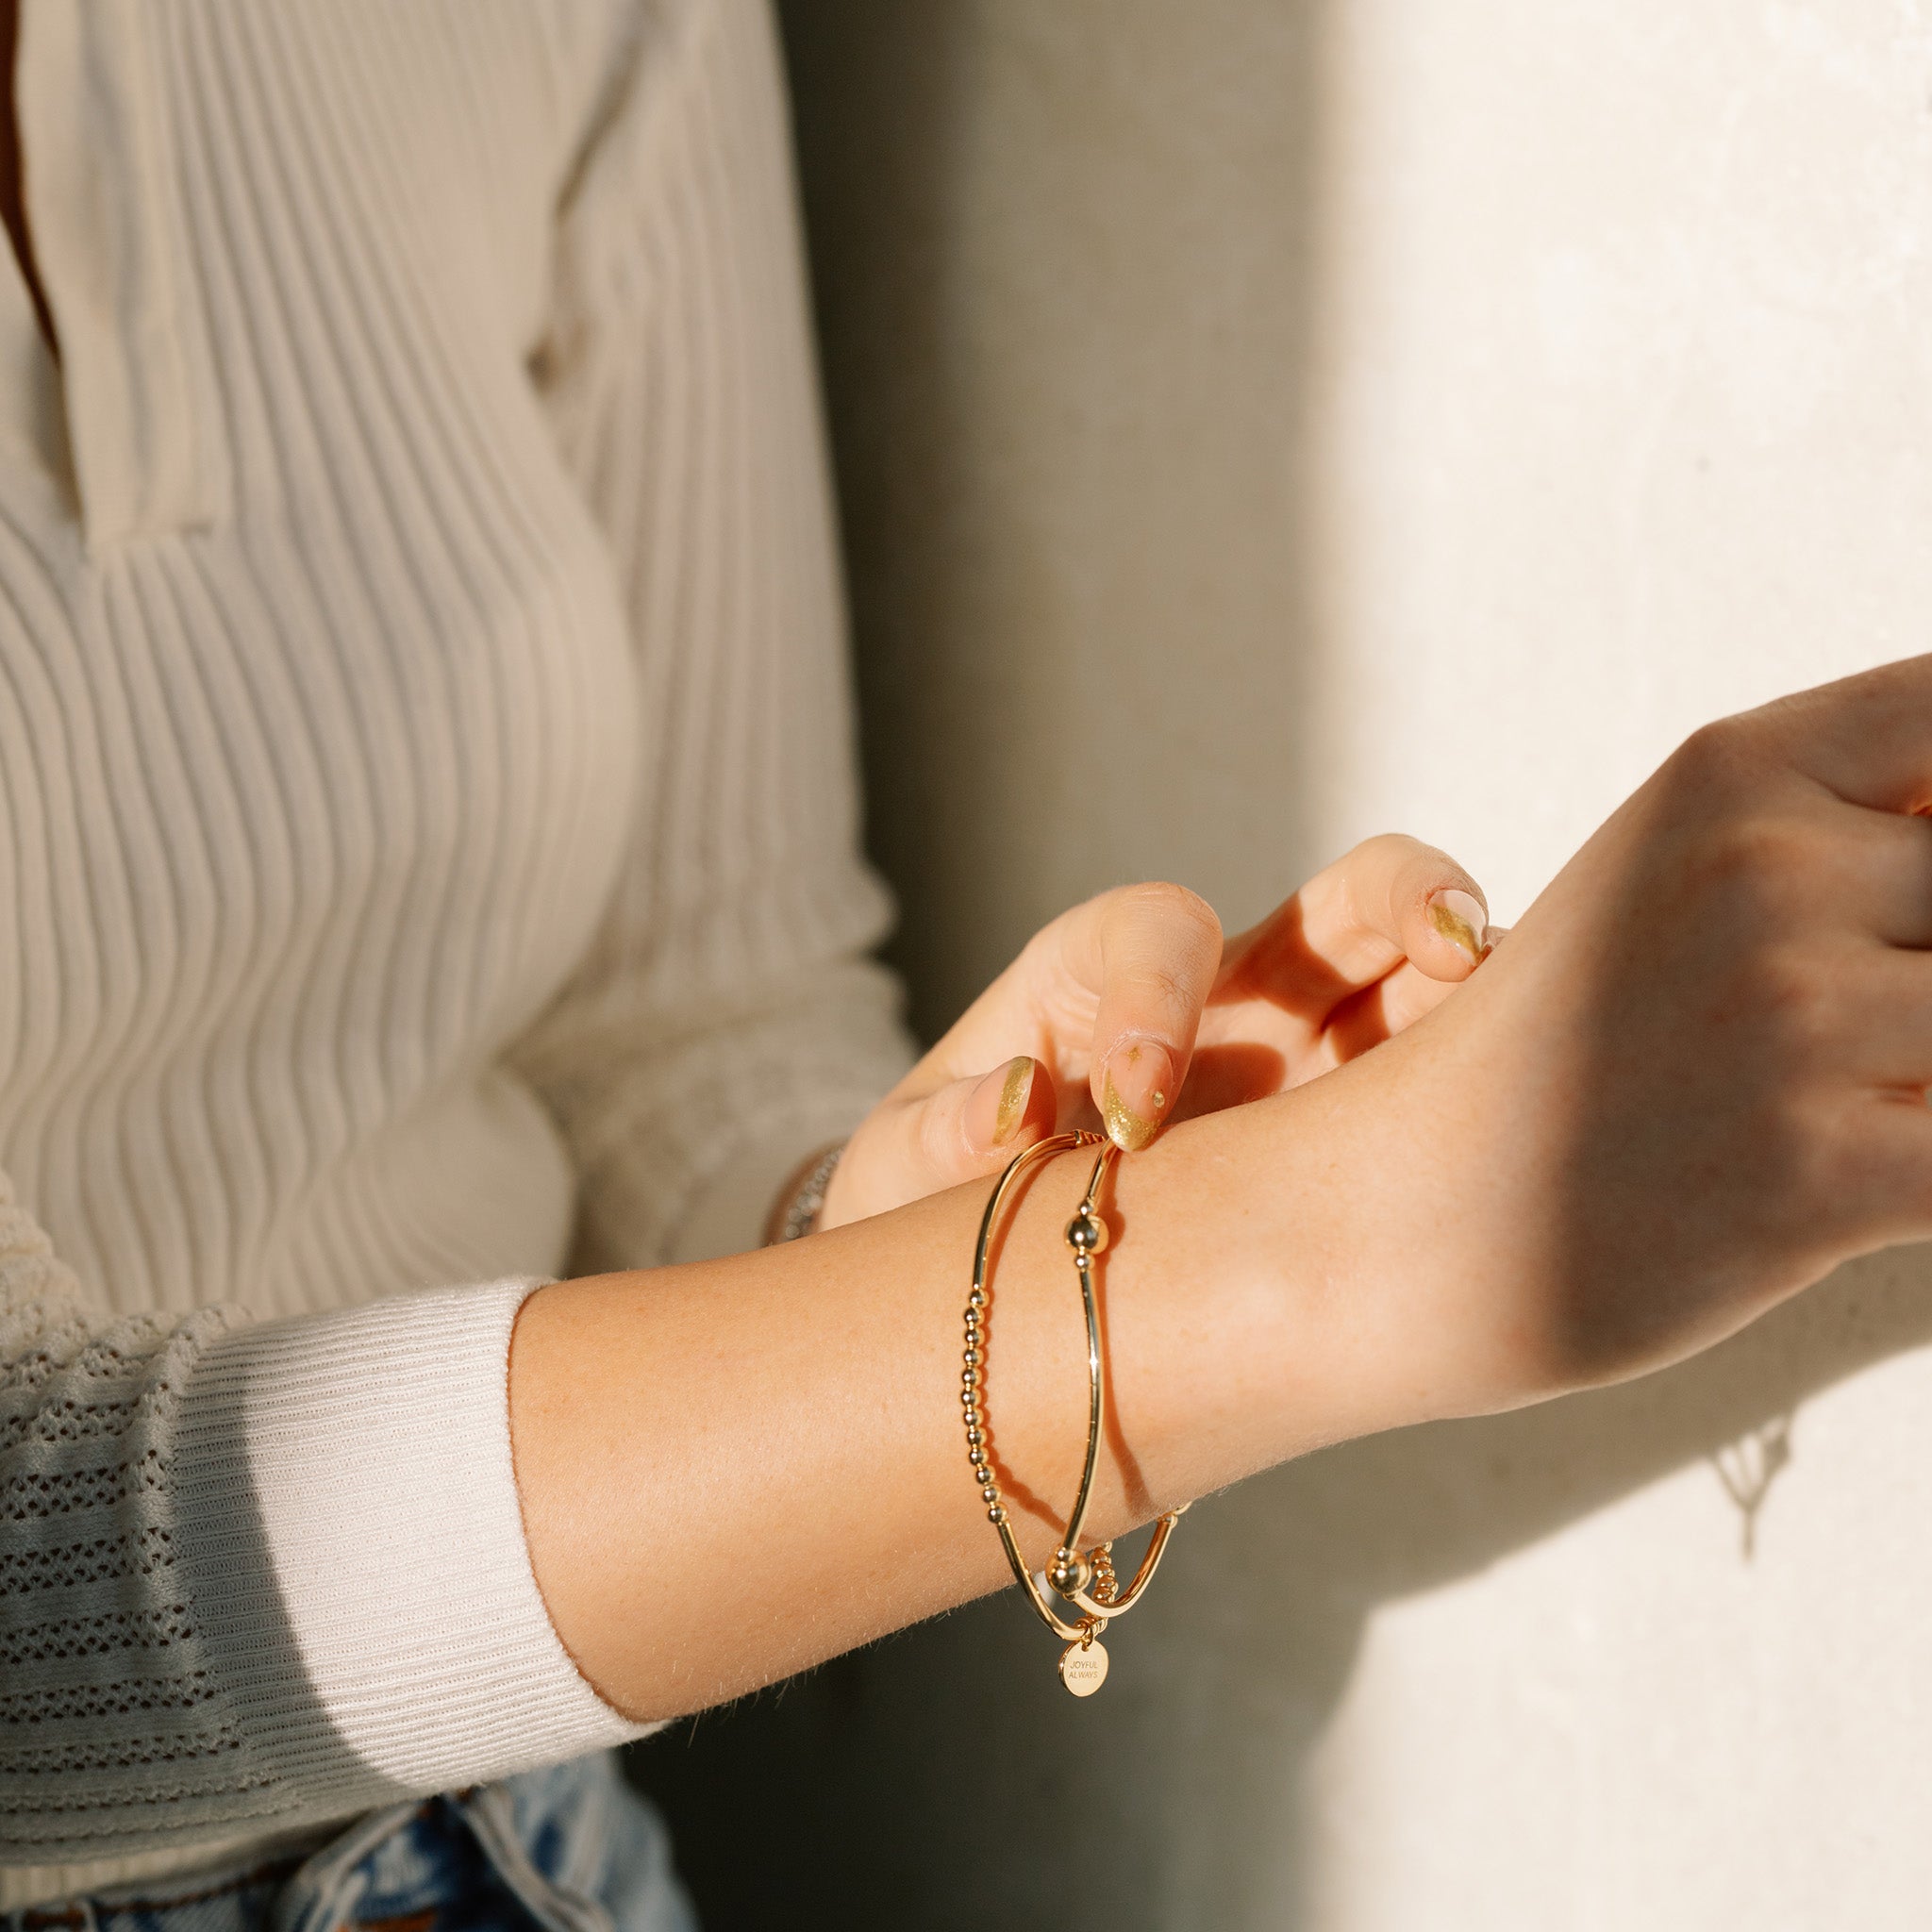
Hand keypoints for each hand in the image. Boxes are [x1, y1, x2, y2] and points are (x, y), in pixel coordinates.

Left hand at [817, 835, 1495, 1229]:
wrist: (993, 1301)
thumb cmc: (938, 1209)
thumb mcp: (901, 1180)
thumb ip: (939, 1142)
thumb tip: (1012, 1112)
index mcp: (1105, 982)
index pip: (1156, 934)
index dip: (1155, 999)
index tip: (1136, 1114)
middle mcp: (1236, 1004)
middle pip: (1348, 902)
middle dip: (1408, 900)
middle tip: (1454, 948)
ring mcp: (1326, 1073)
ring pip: (1437, 989)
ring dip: (1496, 994)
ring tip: (1542, 1035)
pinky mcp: (1378, 1152)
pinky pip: (1459, 1105)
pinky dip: (1504, 1105)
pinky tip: (1540, 1158)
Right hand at [1320, 654, 1931, 1411]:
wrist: (1430, 1215)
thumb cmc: (1580, 1053)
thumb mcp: (1681, 875)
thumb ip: (1856, 826)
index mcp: (1731, 775)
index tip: (1898, 904)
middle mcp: (1762, 869)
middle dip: (1924, 971)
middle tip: (1856, 1025)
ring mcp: (1790, 1016)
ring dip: (1925, 1076)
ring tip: (1847, 1101)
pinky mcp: (1818, 1168)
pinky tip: (1867, 1176)